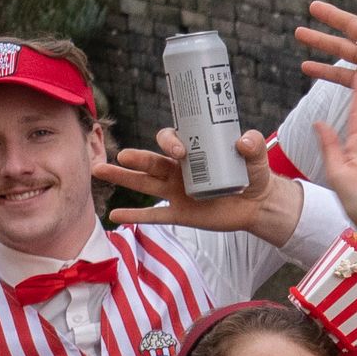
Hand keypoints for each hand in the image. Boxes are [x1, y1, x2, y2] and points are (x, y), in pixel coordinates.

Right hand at [96, 129, 306, 242]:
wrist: (258, 204)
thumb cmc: (254, 175)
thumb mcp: (257, 158)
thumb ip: (253, 145)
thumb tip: (243, 140)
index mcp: (192, 151)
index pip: (171, 140)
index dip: (171, 142)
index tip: (180, 150)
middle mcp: (178, 170)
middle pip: (150, 160)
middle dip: (136, 158)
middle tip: (123, 155)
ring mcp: (176, 192)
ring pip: (144, 184)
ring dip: (122, 178)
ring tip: (99, 171)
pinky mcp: (181, 213)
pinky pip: (154, 215)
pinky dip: (134, 216)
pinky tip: (114, 215)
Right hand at [297, 0, 356, 92]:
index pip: (354, 20)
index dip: (342, 9)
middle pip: (345, 31)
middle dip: (328, 19)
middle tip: (311, 6)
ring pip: (338, 51)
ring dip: (319, 41)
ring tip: (298, 33)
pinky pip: (338, 75)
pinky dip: (322, 71)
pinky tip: (305, 66)